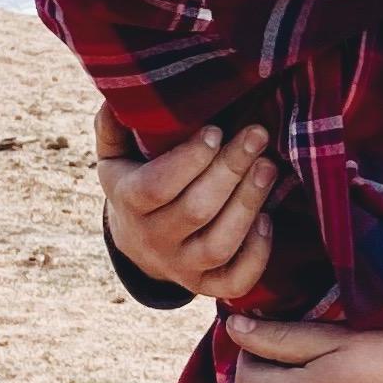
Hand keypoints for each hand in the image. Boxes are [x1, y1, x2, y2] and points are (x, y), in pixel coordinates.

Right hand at [97, 113, 279, 303]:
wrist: (137, 241)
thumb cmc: (134, 180)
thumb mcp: (115, 153)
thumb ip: (113, 125)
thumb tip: (118, 98)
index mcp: (129, 202)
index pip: (157, 186)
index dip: (188, 160)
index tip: (216, 130)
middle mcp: (153, 240)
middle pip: (195, 211)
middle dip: (230, 171)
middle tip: (257, 136)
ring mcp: (181, 267)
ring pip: (218, 246)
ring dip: (247, 205)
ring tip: (268, 167)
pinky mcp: (206, 285)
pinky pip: (235, 281)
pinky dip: (256, 255)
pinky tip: (268, 219)